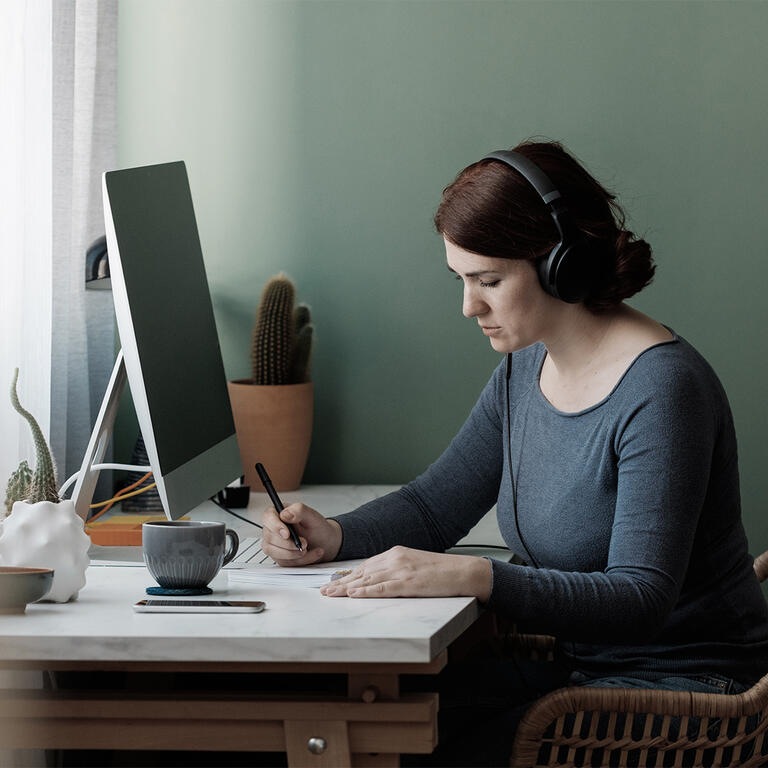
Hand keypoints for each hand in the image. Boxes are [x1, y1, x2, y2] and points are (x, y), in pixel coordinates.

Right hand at [261, 503, 341, 565]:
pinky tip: (310, 553)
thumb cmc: (318, 528)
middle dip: (289, 544)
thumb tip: (285, 514)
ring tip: (308, 548)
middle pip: (270, 537)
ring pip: (274, 552)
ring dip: (293, 553)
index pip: (268, 517)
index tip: (287, 534)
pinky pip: (284, 562)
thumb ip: (299, 510)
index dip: (275, 526)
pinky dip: (300, 560)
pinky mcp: (279, 557)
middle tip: (305, 542)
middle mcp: (274, 529)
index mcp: (280, 513)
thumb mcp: (313, 517)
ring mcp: (275, 544)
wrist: (326, 543)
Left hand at [319, 545, 492, 600]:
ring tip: (330, 595)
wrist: (462, 571)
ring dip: (346, 589)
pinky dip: (365, 592)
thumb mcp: (414, 564)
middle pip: (362, 572)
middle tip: (324, 591)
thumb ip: (396, 568)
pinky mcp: (408, 583)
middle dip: (341, 582)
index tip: (333, 582)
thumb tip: (378, 578)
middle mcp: (395, 558)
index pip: (366, 565)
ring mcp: (401, 570)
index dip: (347, 574)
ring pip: (367, 580)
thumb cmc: (441, 571)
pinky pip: (382, 588)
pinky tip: (353, 595)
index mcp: (396, 552)